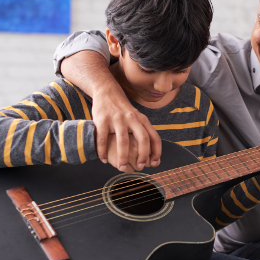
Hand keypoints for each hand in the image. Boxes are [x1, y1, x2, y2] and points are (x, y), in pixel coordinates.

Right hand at [61, 50, 161, 170]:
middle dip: (142, 156)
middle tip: (139, 167)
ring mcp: (117, 119)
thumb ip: (144, 131)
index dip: (156, 152)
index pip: (154, 137)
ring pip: (123, 141)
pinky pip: (104, 139)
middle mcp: (132, 118)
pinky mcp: (103, 120)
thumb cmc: (123, 110)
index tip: (154, 164)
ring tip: (121, 167)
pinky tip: (104, 159)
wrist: (107, 91)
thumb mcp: (137, 118)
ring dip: (123, 157)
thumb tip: (152, 153)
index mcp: (142, 119)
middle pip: (142, 139)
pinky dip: (103, 152)